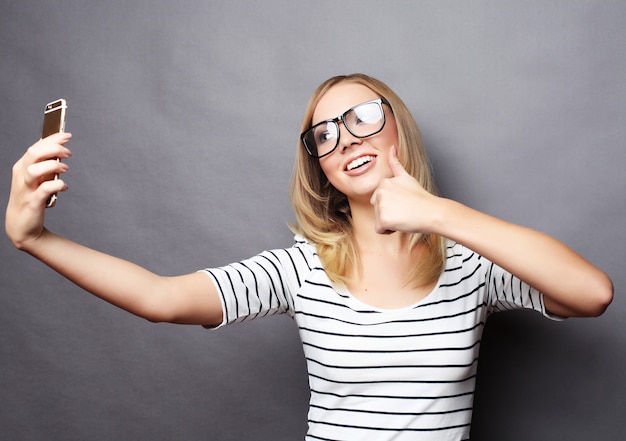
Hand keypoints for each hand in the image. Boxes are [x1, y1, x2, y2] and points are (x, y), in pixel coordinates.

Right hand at [5, 133, 71, 248]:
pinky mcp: (32, 202)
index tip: (67, 135)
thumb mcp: (38, 179)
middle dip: (53, 149)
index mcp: (23, 166)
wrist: (22, 225)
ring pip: (34, 170)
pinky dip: (56, 185)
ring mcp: (26, 189)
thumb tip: (59, 151)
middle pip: (34, 154)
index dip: (51, 139)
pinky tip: (64, 186)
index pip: (36, 147)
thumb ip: (46, 166)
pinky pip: (44, 190)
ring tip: (66, 169)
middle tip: (69, 153)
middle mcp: (22, 175)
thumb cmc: (32, 198)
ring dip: (53, 166)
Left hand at [370, 145, 438, 234]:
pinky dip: (389, 230)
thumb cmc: (421, 197)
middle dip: (388, 212)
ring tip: (404, 215)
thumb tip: (392, 147)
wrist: (432, 212)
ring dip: (389, 221)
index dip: (392, 203)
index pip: (379, 199)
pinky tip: (401, 223)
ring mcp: (380, 205)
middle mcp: (379, 192)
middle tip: (404, 209)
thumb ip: (395, 163)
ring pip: (378, 219)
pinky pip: (379, 230)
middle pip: (376, 209)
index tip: (404, 201)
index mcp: (383, 183)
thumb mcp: (406, 177)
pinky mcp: (382, 219)